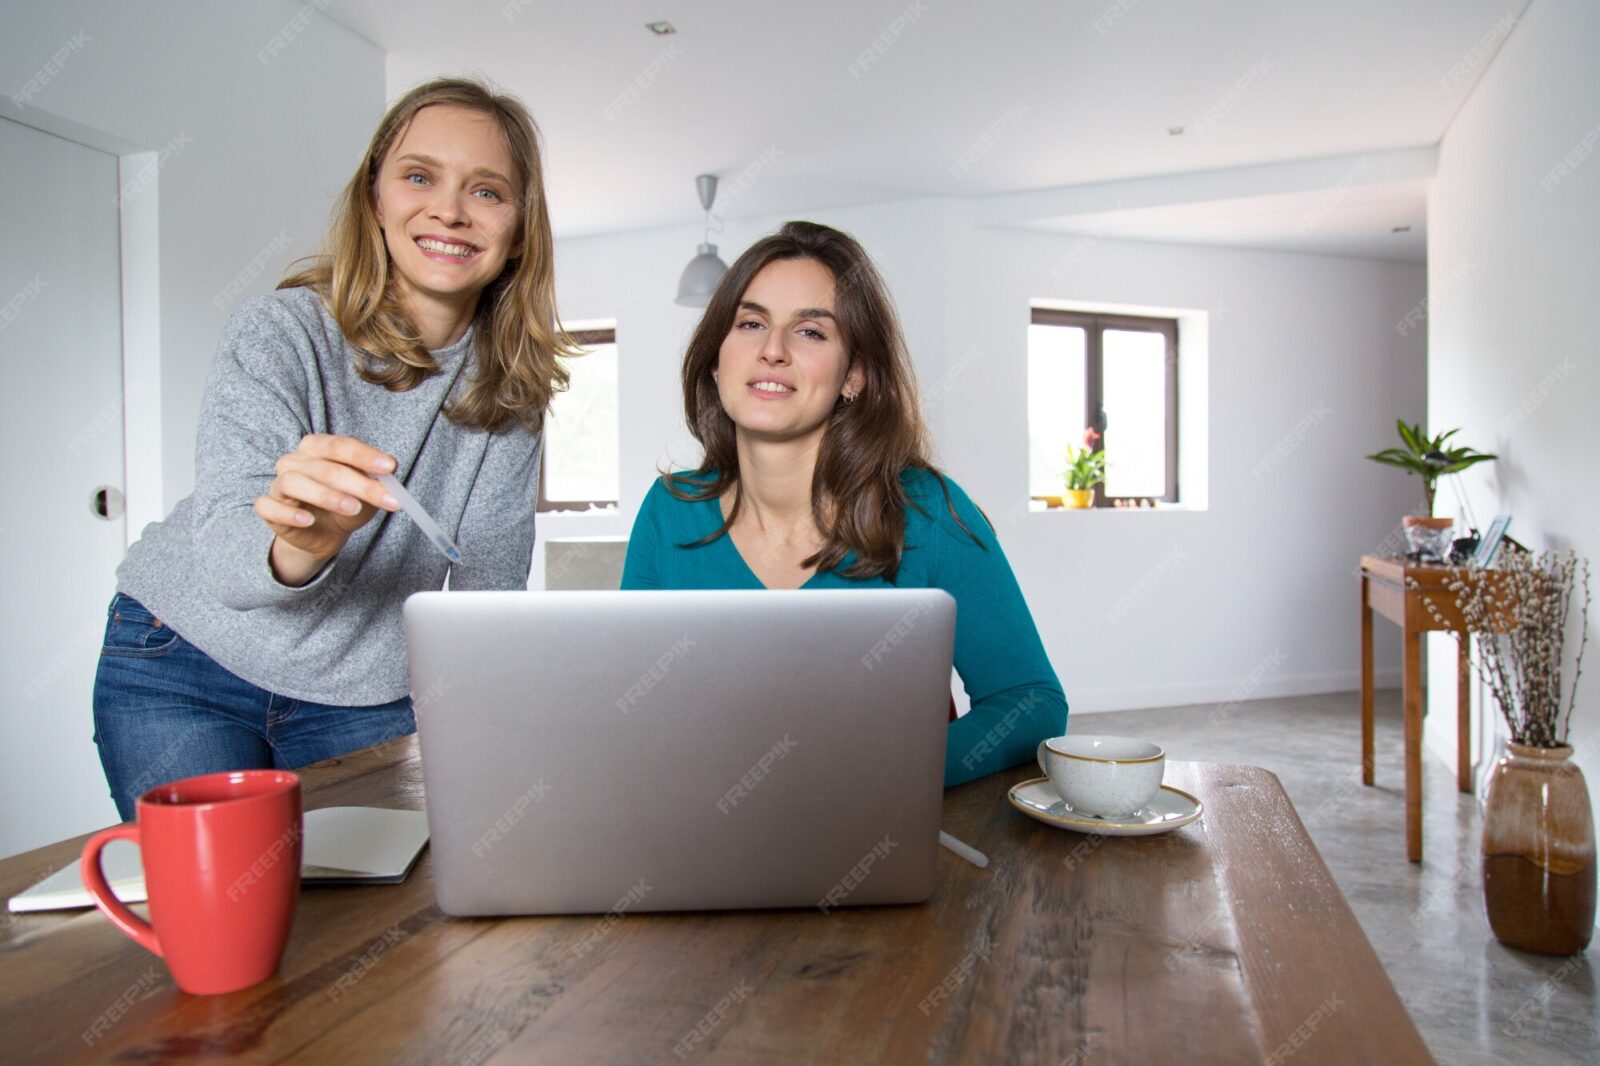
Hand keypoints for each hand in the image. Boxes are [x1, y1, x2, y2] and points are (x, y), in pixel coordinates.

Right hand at [254, 435, 398, 584]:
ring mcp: (278, 483)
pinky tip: (308, 520)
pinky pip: (270, 507)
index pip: (340, 446)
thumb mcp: (365, 494)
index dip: (365, 455)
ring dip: (326, 495)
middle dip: (358, 484)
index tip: (391, 467)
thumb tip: (391, 472)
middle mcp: (294, 460)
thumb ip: (376, 482)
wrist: (324, 534)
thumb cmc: (344, 505)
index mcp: (317, 448)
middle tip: (384, 499)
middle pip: (324, 467)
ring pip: (294, 482)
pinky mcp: (268, 508)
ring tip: (353, 508)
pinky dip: (289, 513)